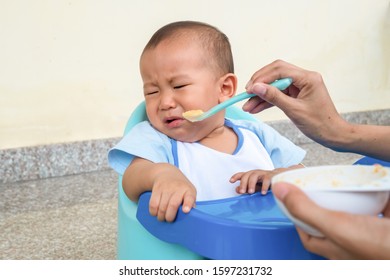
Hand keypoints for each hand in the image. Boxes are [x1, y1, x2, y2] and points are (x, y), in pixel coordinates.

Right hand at [149, 169, 196, 221]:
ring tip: (162, 218)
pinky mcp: (156, 189)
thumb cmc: (181, 187)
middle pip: (173, 205)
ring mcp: (166, 188)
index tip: (186, 211)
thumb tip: (191, 215)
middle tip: (169, 220)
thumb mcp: (189, 191)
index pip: (189, 197)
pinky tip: (155, 213)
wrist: (167, 173)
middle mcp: (178, 188)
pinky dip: (153, 212)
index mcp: (188, 190)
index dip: (187, 204)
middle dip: (170, 217)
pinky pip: (153, 204)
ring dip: (161, 216)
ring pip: (162, 206)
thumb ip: (191, 203)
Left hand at [230, 166, 299, 194]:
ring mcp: (265, 173)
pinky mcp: (273, 176)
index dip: (236, 176)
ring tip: (251, 192)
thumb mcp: (258, 187)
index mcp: (253, 176)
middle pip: (247, 174)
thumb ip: (248, 188)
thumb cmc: (269, 184)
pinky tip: (263, 193)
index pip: (243, 174)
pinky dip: (264, 186)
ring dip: (251, 184)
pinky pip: (267, 179)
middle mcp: (258, 173)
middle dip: (243, 183)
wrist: (286, 178)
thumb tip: (236, 190)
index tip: (230, 181)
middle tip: (242, 192)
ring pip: (254, 175)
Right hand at [242, 60, 346, 146]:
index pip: (280, 70)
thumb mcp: (294, 110)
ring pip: (275, 85)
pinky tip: (256, 108)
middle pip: (275, 73)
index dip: (262, 78)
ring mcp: (300, 86)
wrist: (332, 134)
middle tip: (246, 94)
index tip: (249, 89)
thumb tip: (256, 87)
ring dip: (261, 95)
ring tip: (247, 106)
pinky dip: (267, 101)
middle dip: (259, 84)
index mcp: (308, 78)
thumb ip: (274, 97)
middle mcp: (304, 78)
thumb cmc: (319, 123)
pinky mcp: (296, 94)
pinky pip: (278, 94)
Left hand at [272, 182, 389, 258]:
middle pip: (328, 220)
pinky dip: (374, 192)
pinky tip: (371, 179)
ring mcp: (370, 234)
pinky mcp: (386, 224)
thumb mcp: (335, 226)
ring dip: (347, 195)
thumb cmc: (378, 246)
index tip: (293, 196)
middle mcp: (350, 243)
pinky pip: (376, 204)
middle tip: (315, 183)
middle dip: (322, 201)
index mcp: (333, 248)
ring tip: (337, 179)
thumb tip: (278, 189)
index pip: (306, 234)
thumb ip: (305, 209)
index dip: (297, 216)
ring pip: (352, 211)